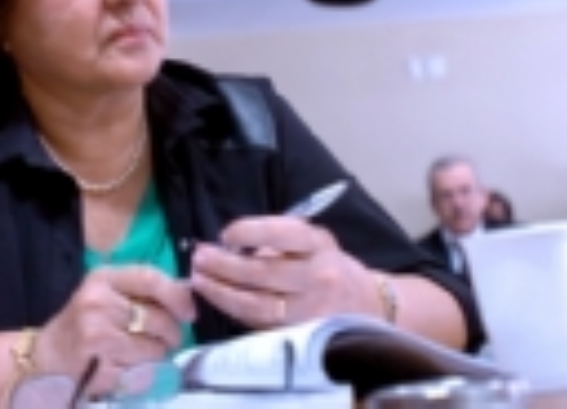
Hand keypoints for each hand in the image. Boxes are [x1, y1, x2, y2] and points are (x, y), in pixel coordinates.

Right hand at [35, 265, 195, 395]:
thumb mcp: (104, 294)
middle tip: (170, 339)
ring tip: (143, 352)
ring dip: (158, 353)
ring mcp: (97, 333)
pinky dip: (144, 370)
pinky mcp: (100, 363)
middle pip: (158, 317)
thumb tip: (186, 294)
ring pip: (154, 346)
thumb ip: (138, 291)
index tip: (190, 312)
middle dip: (172, 332)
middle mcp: (98, 302)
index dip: (177, 295)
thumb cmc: (83, 323)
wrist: (47, 357)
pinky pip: (142, 369)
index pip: (150, 278)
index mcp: (102, 278)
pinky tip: (129, 365)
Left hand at [189, 215, 379, 329]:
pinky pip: (260, 324)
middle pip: (263, 273)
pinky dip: (235, 311)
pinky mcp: (301, 334)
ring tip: (198, 280)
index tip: (225, 234)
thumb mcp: (312, 241)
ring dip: (221, 292)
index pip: (281, 233)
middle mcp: (318, 277)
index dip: (249, 232)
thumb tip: (226, 246)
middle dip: (223, 265)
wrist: (367, 304)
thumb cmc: (327, 265)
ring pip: (258, 305)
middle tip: (198, 258)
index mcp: (319, 244)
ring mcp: (311, 310)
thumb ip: (275, 240)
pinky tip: (217, 299)